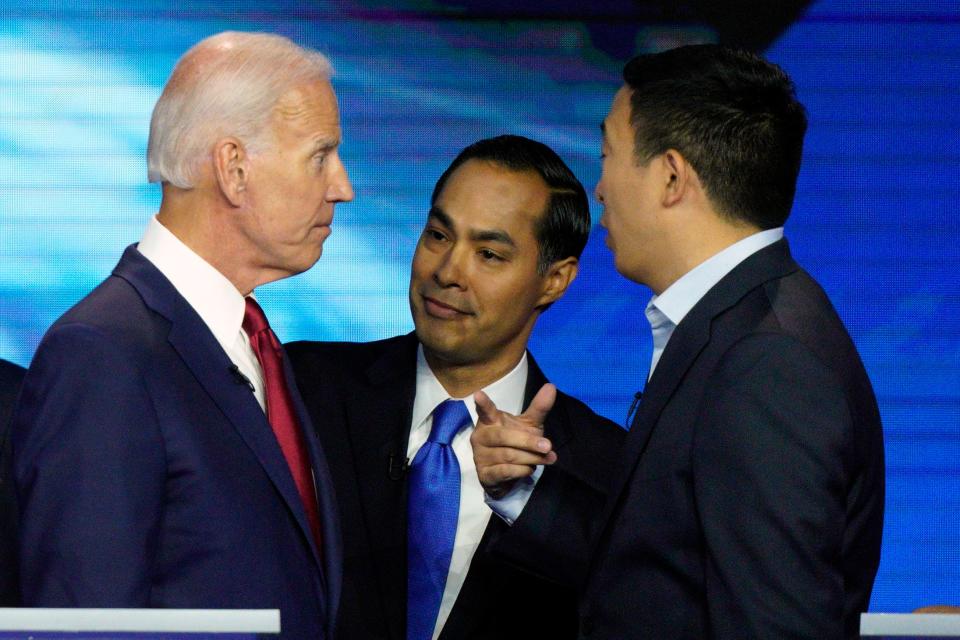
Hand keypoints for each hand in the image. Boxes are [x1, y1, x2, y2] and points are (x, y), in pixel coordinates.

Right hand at [471, 383, 557, 498]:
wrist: (505, 475)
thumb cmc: (516, 442)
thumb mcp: (529, 425)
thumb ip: (538, 408)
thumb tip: (551, 387)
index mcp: (490, 421)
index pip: (486, 411)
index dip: (482, 404)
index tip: (478, 394)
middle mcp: (481, 436)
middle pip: (504, 437)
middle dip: (528, 442)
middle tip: (548, 446)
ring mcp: (480, 456)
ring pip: (508, 456)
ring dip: (531, 458)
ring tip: (545, 459)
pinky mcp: (484, 474)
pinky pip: (505, 471)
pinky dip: (522, 471)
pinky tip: (529, 469)